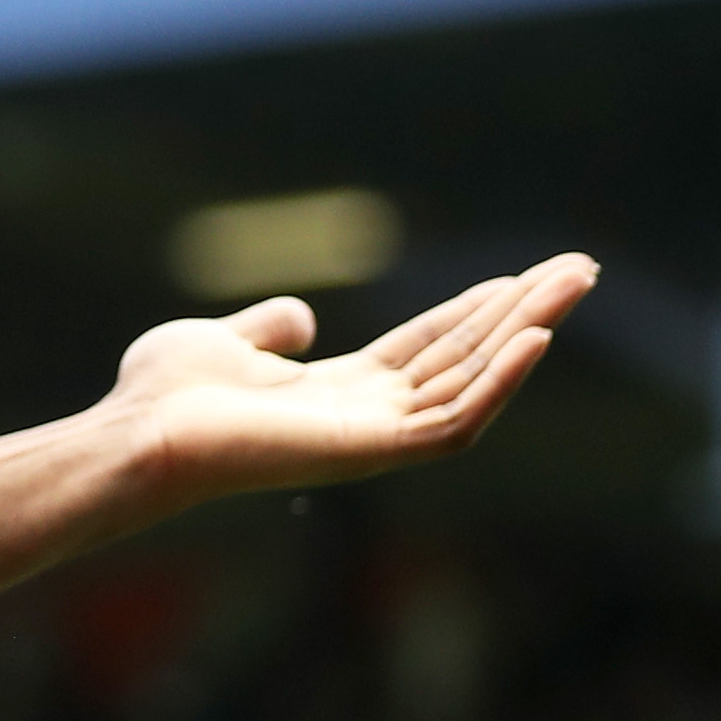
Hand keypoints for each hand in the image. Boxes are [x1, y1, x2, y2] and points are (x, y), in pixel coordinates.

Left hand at [109, 253, 596, 507]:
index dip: (476, 311)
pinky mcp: (372, 450)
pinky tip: (535, 339)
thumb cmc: (163, 396)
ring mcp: (373, 437)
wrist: (139, 433)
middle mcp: (366, 416)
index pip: (429, 348)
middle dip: (524, 314)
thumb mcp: (224, 340)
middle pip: (465, 359)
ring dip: (527, 332)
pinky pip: (456, 421)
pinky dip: (498, 382)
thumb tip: (302, 317)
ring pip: (475, 383)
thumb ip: (269, 329)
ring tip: (573, 284)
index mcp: (339, 393)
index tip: (523, 276)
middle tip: (582, 270)